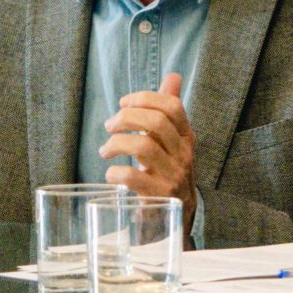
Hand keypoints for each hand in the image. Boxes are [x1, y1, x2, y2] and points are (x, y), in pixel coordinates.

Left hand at [102, 70, 197, 216]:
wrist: (179, 215)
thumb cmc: (169, 171)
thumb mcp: (172, 141)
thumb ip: (170, 110)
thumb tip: (173, 76)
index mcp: (186, 137)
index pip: (172, 106)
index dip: (144, 98)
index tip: (123, 103)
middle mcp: (183, 154)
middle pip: (156, 123)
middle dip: (126, 118)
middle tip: (110, 125)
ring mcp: (172, 176)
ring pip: (144, 147)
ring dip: (117, 143)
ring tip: (106, 149)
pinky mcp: (158, 196)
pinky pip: (132, 178)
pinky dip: (115, 172)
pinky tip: (111, 173)